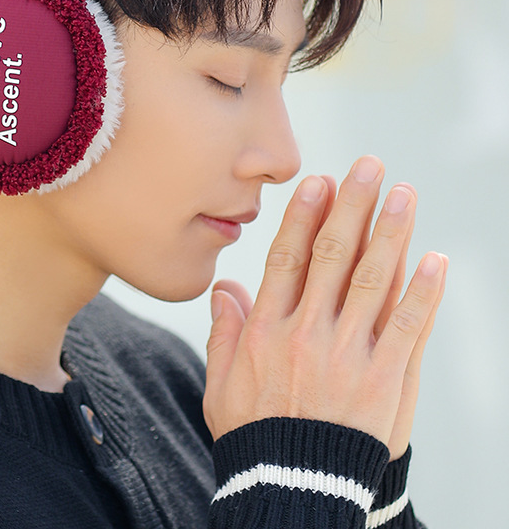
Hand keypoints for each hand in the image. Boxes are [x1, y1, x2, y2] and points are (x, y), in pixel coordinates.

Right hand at [203, 156, 446, 459]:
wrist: (292, 489)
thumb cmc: (255, 436)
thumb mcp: (221, 383)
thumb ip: (224, 332)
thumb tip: (224, 287)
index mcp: (267, 329)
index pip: (288, 257)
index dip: (306, 215)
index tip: (321, 181)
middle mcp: (308, 331)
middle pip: (333, 256)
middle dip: (352, 206)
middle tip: (369, 167)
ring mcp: (349, 353)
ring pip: (374, 280)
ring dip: (391, 232)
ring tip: (403, 194)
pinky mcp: (384, 378)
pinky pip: (409, 327)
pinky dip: (424, 292)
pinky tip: (435, 259)